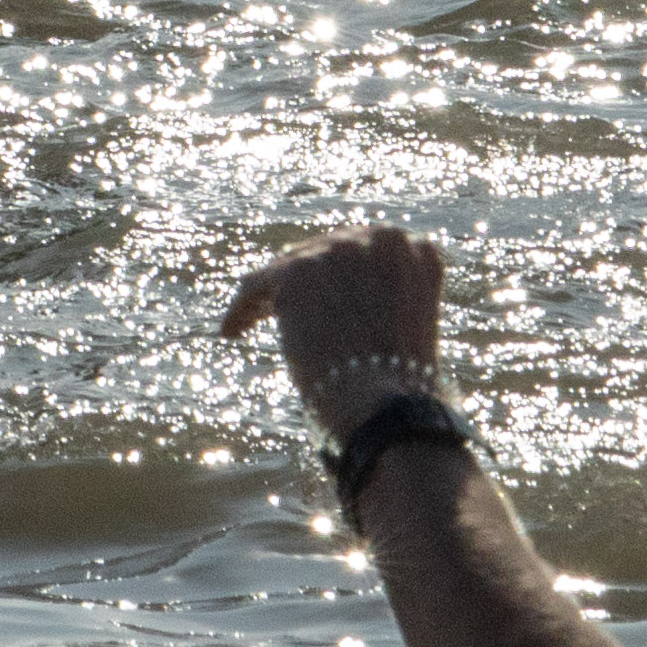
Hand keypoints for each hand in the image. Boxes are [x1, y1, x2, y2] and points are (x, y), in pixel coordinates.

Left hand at [218, 223, 453, 421]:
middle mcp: (380, 239)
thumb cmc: (399, 389)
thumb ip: (380, 298)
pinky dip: (241, 310)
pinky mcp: (299, 271)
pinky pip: (256, 285)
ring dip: (268, 296)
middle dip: (302, 282)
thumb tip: (340, 300)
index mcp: (415, 251)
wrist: (386, 407)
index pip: (361, 254)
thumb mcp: (403, 327)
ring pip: (287, 267)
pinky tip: (231, 331)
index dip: (335, 277)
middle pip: (323, 253)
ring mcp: (339, 251)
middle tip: (276, 308)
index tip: (318, 296)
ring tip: (248, 319)